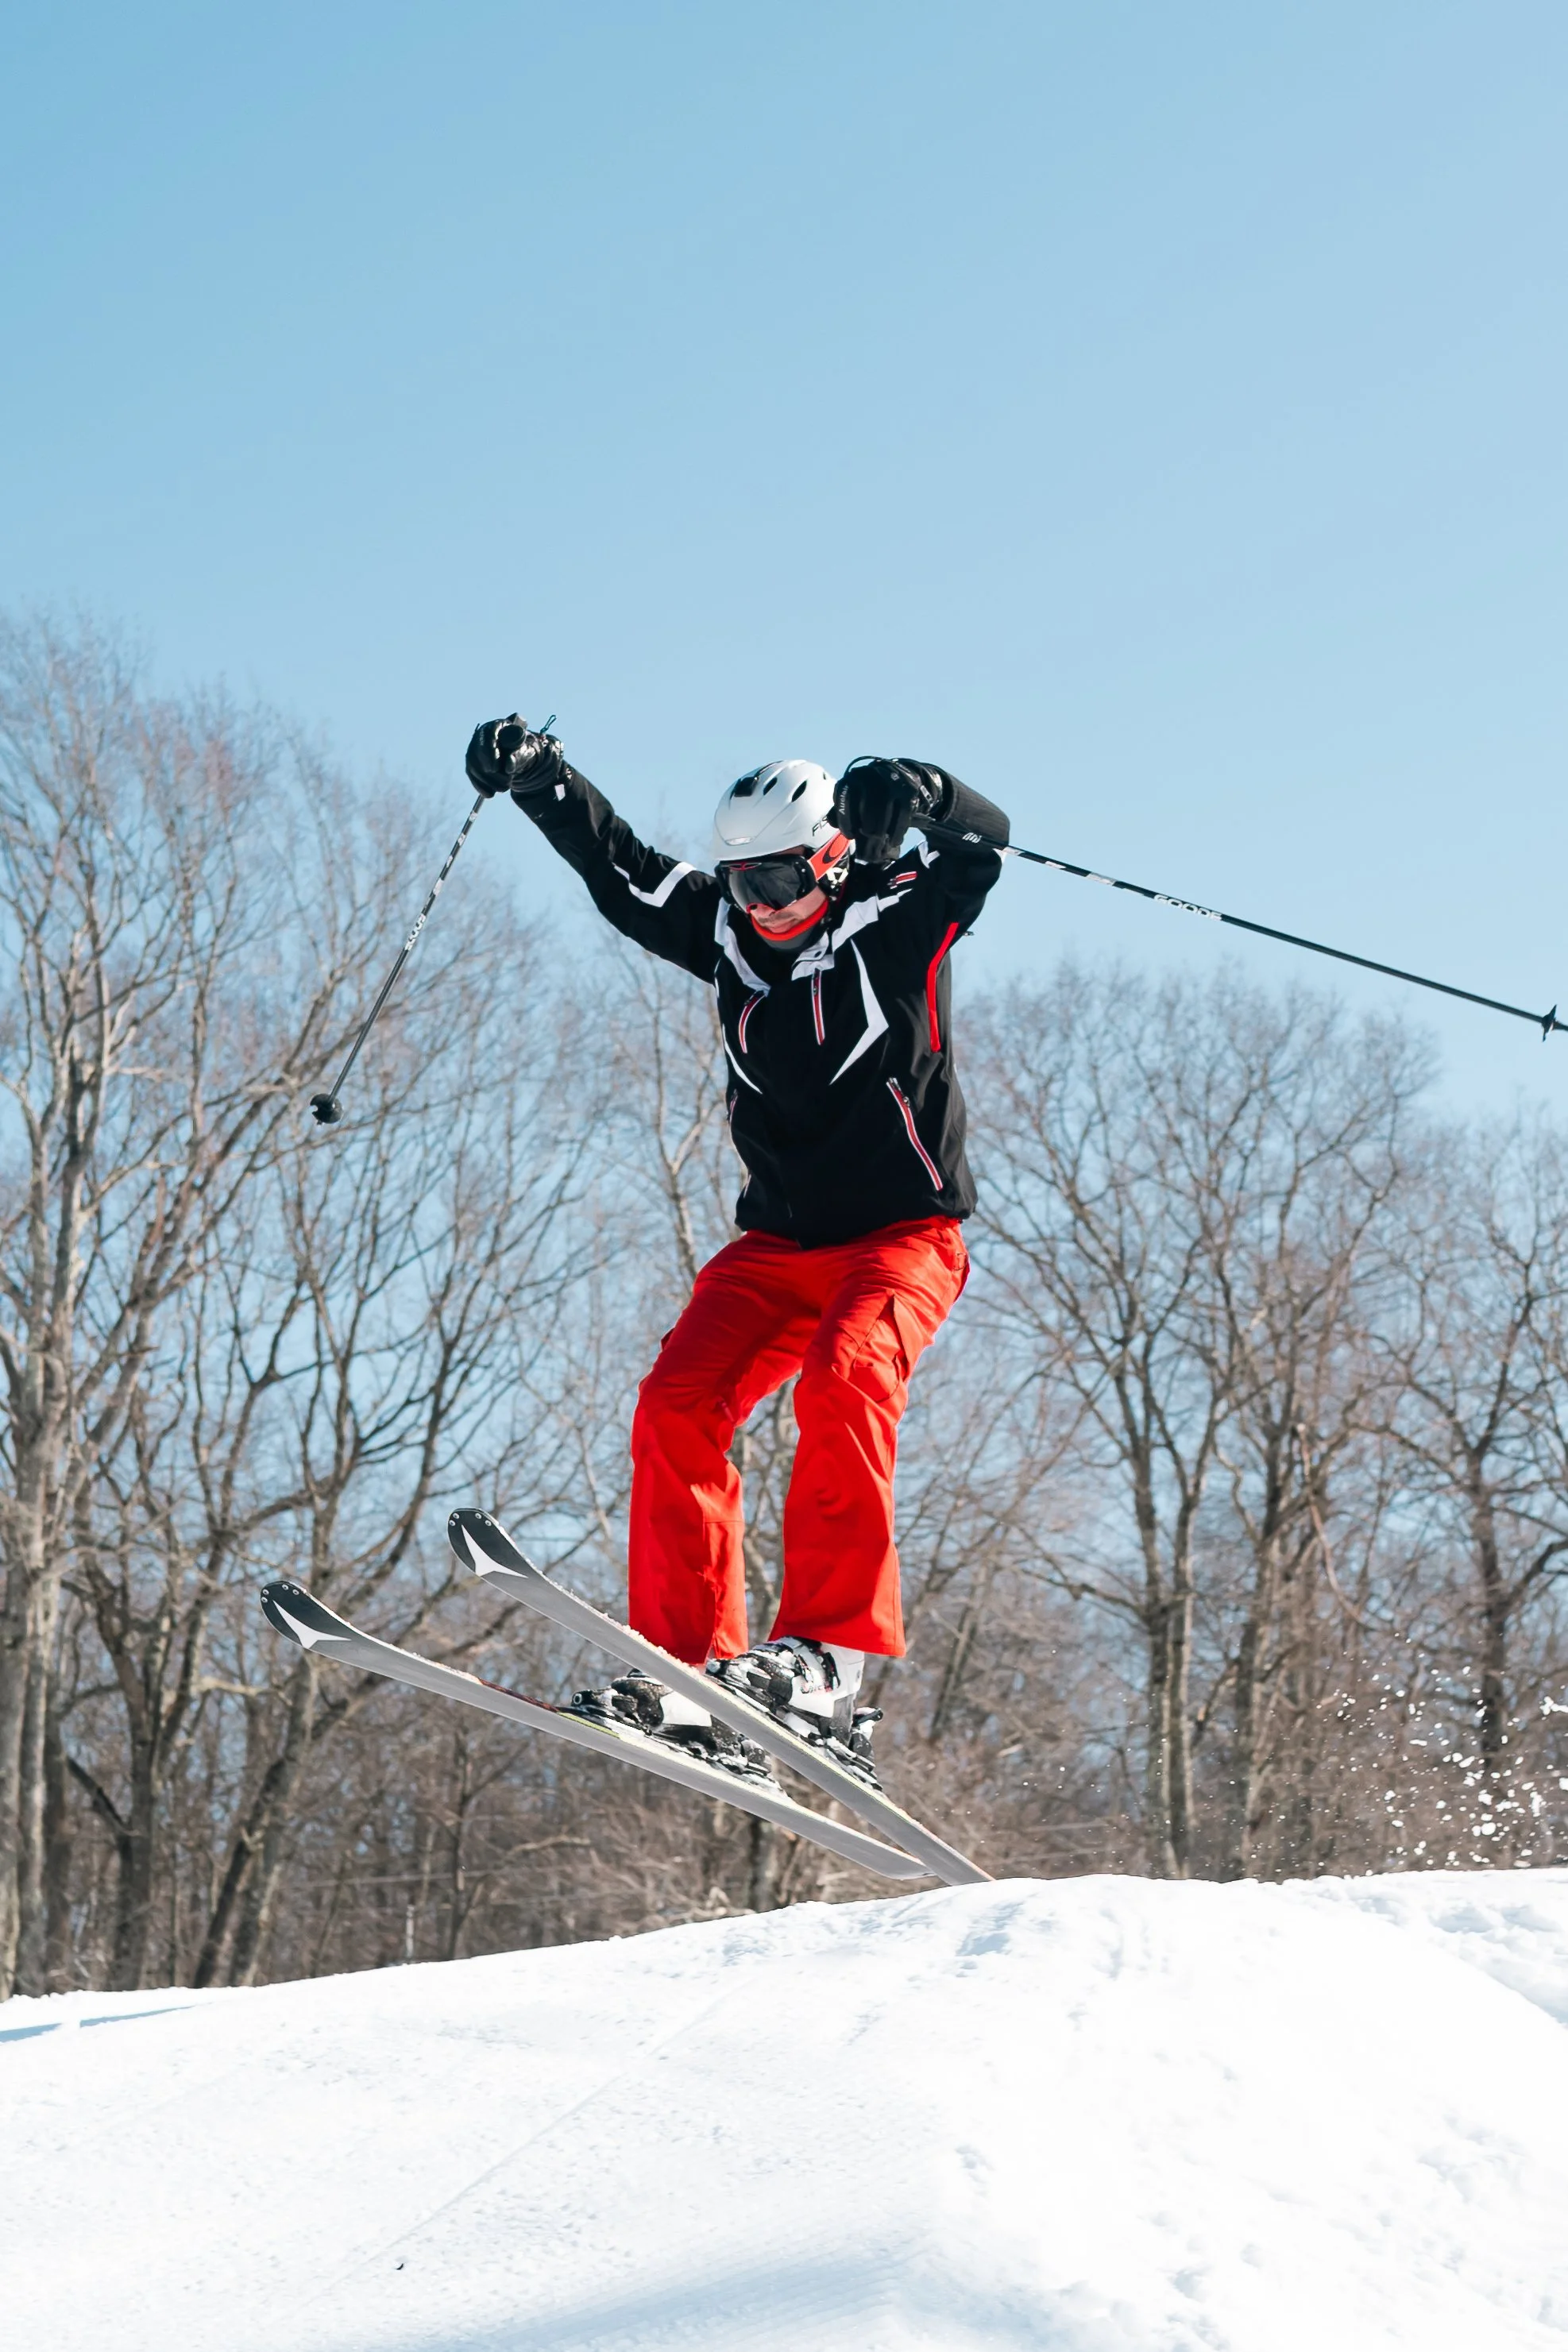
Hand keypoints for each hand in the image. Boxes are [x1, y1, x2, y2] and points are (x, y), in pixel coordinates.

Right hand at [465, 714, 563, 798]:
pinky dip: (480, 785)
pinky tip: (489, 794)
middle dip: (489, 771)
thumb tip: (508, 766)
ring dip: (486, 780)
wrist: (518, 757)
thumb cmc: (522, 751)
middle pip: (478, 751)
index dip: (490, 752)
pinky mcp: (472, 762)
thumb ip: (518, 756)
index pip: (489, 735)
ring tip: (504, 789)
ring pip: (473, 764)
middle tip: (505, 783)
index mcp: (497, 726)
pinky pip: (472, 774)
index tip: (494, 768)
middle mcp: (482, 735)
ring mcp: (475, 749)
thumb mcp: (525, 752)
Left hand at [832, 757, 956, 865]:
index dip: (846, 821)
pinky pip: (902, 815)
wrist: (898, 776)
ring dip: (881, 831)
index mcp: (854, 777)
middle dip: (866, 827)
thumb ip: (841, 808)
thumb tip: (831, 822)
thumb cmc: (869, 793)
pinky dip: (897, 831)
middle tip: (866, 836)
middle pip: (867, 807)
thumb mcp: (853, 795)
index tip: (850, 835)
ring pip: (885, 812)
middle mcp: (872, 775)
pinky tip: (894, 841)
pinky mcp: (908, 791)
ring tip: (879, 840)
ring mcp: (891, 782)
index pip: (846, 799)